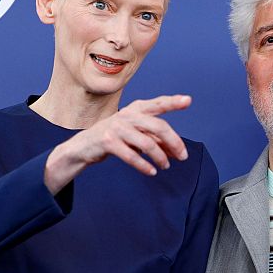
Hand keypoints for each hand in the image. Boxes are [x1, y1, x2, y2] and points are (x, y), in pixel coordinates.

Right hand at [45, 95, 191, 192]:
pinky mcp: (108, 141)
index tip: (188, 101)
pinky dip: (144, 165)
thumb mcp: (137, 134)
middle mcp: (128, 115)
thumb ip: (156, 139)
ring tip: (166, 166)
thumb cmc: (116, 137)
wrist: (85, 146)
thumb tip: (177, 152)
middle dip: (174, 142)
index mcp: (136, 109)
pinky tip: (151, 171)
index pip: (158, 104)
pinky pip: (131, 156)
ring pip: (147, 143)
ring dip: (160, 157)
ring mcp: (117, 127)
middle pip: (158, 126)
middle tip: (183, 156)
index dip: (173, 102)